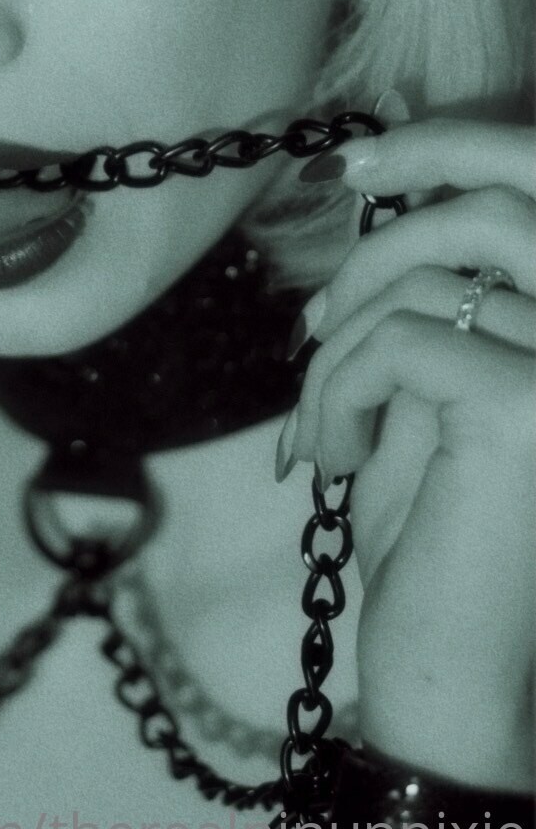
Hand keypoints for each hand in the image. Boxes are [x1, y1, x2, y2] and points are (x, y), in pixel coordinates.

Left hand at [276, 96, 534, 788]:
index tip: (360, 164)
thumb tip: (380, 203)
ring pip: (425, 284)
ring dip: (340, 349)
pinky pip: (396, 342)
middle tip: (314, 312)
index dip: (452, 147)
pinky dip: (335, 390)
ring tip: (316, 431)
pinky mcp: (528, 407)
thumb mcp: (429, 400)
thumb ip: (433, 306)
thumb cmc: (437, 547)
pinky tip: (326, 460)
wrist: (452, 681)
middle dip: (382, 238)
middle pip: (496, 207)